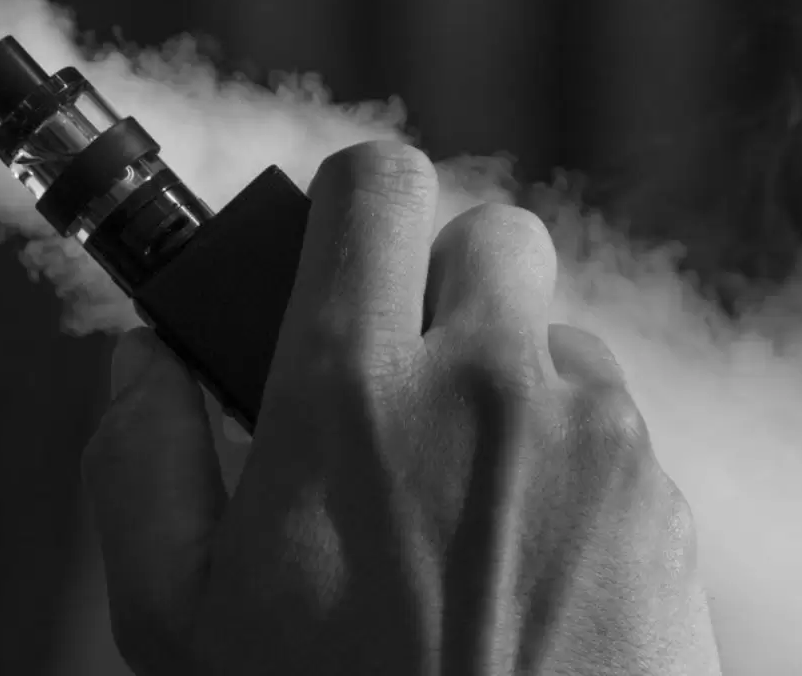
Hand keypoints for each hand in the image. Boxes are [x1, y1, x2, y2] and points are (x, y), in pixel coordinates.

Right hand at [82, 141, 721, 674]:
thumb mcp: (173, 616)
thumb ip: (139, 454)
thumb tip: (144, 356)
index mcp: (350, 393)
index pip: (374, 185)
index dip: (350, 203)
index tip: (337, 252)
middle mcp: (484, 388)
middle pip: (489, 232)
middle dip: (442, 285)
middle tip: (401, 376)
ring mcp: (590, 439)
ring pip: (551, 336)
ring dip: (507, 381)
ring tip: (460, 496)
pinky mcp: (662, 501)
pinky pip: (613, 425)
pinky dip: (569, 458)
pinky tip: (526, 555)